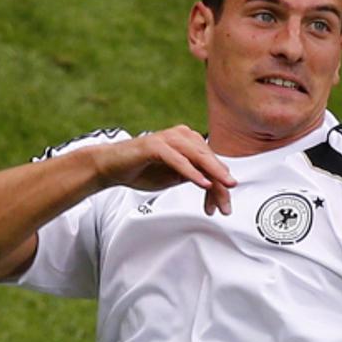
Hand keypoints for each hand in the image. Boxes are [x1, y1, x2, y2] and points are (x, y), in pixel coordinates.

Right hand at [92, 125, 235, 214]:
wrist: (112, 166)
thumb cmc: (142, 169)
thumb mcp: (175, 177)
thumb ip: (194, 177)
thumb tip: (215, 186)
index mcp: (189, 142)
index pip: (211, 163)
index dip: (220, 185)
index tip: (224, 205)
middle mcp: (182, 136)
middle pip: (209, 160)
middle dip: (221, 182)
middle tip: (229, 201)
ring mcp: (169, 138)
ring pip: (199, 156)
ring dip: (214, 174)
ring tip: (224, 187)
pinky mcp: (156, 145)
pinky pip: (179, 160)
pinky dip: (192, 172)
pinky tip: (202, 183)